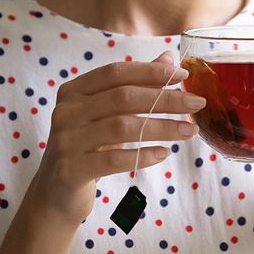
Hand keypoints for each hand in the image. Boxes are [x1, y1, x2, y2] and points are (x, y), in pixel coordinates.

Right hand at [29, 51, 204, 224]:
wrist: (56, 194)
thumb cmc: (87, 148)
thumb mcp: (106, 115)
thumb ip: (134, 86)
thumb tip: (169, 59)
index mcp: (73, 91)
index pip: (115, 72)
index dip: (150, 71)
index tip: (182, 75)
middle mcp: (66, 111)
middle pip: (123, 97)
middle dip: (165, 99)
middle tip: (197, 103)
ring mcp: (66, 141)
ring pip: (122, 127)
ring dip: (162, 127)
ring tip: (190, 130)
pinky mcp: (72, 170)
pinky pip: (114, 159)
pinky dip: (143, 154)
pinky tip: (164, 153)